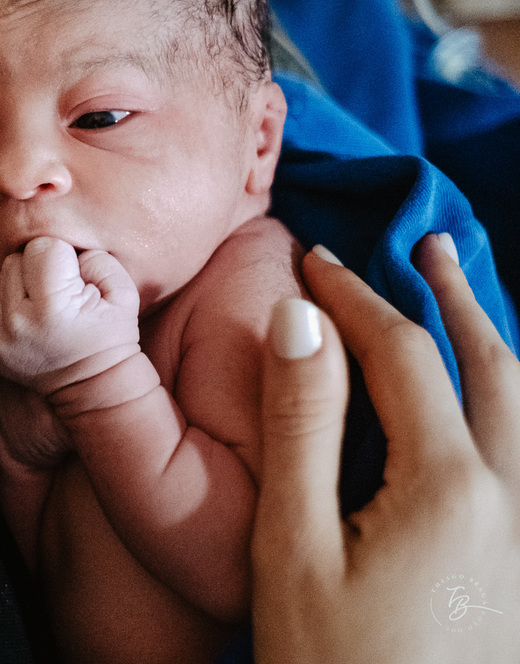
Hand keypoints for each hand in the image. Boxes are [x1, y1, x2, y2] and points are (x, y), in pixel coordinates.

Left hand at [0, 237, 139, 394]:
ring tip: (43, 304)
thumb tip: (65, 250)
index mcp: (52, 308)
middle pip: (15, 260)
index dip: (63, 257)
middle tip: (59, 292)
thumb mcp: (123, 292)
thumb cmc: (112, 335)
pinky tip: (30, 316)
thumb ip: (96, 258)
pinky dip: (7, 303)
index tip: (74, 279)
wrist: (94, 387)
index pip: (42, 247)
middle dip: (39, 268)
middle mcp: (17, 323)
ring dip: (20, 284)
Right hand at [252, 236, 519, 662]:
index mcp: (447, 486)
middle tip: (424, 244)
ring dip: (493, 339)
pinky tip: (490, 404)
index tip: (315, 260)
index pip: (404, 354)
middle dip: (453, 296)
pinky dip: (511, 400)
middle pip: (492, 365)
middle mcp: (511, 498)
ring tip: (465, 296)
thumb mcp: (293, 546)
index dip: (356, 297)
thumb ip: (301, 426)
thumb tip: (300, 320)